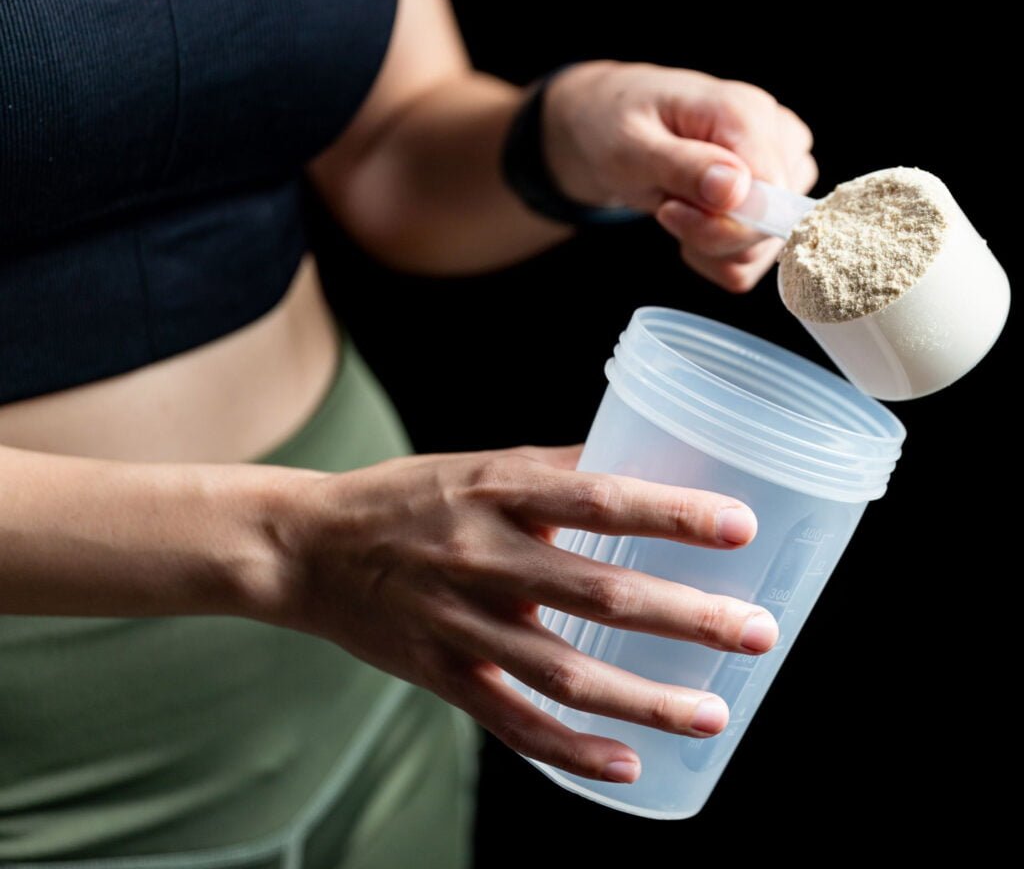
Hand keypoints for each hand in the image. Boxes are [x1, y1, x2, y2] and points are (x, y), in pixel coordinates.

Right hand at [263, 445, 776, 783]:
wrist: (309, 547)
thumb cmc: (405, 497)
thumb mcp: (477, 464)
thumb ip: (555, 470)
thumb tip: (639, 466)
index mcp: (495, 489)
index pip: (598, 498)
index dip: (671, 512)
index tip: (740, 525)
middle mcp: (481, 555)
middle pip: (596, 591)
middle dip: (684, 615)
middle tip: (756, 632)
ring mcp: (459, 621)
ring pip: (563, 670)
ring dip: (644, 697)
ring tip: (716, 711)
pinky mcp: (440, 673)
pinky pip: (511, 720)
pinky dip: (570, 750)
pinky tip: (628, 766)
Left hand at [543, 60, 817, 290]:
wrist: (609, 127)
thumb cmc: (617, 128)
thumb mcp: (631, 146)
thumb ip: (684, 167)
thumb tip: (736, 189)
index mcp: (747, 112)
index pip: (770, 192)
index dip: (720, 222)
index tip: (668, 211)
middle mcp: (778, 138)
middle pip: (771, 225)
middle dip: (709, 236)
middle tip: (666, 209)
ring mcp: (783, 169)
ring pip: (766, 248)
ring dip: (711, 248)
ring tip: (677, 209)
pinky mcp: (775, 198)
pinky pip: (756, 257)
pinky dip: (718, 256)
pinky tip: (692, 225)